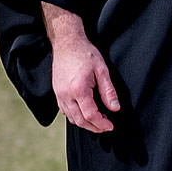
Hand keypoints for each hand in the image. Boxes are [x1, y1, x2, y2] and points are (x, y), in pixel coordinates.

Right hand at [41, 3, 119, 133]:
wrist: (67, 43)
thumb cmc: (85, 54)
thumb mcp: (102, 70)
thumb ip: (108, 91)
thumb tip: (115, 108)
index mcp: (78, 90)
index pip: (90, 115)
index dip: (101, 123)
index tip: (110, 126)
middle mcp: (66, 95)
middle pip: (79, 120)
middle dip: (94, 127)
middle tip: (105, 127)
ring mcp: (59, 94)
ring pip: (71, 117)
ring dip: (84, 123)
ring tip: (97, 122)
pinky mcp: (56, 92)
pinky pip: (64, 110)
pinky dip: (74, 116)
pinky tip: (84, 114)